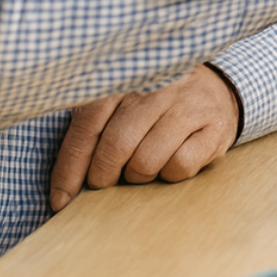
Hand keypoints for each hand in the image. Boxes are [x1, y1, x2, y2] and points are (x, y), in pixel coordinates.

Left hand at [48, 64, 240, 210]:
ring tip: (141, 164)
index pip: (87, 127)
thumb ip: (91, 127)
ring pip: (147, 160)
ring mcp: (188, 104)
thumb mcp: (120, 99)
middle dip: (104, 175)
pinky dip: (170, 174)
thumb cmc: (154, 102)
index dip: (70, 169)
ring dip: (138, 175)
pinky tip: (170, 159)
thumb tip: (61, 189)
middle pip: (116, 146)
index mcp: (125, 77)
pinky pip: (180, 166)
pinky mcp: (214, 126)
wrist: (216, 87)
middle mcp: (158, 86)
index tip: (60, 200)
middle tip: (105, 180)